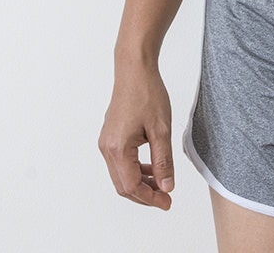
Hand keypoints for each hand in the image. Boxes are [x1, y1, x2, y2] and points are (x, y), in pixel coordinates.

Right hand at [98, 63, 174, 210]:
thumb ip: (163, 162)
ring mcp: (106, 142)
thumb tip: (166, 187)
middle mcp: (107, 148)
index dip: (150, 198)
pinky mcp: (110, 137)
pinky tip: (152, 168)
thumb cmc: (147, 94)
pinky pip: (120, 163)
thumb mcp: (161, 130)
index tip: (167, 202)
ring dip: (140, 183)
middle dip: (145, 195)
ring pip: (121, 175)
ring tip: (162, 184)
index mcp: (118, 148)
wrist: (134, 71)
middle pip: (123, 185)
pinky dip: (135, 170)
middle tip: (166, 199)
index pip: (131, 186)